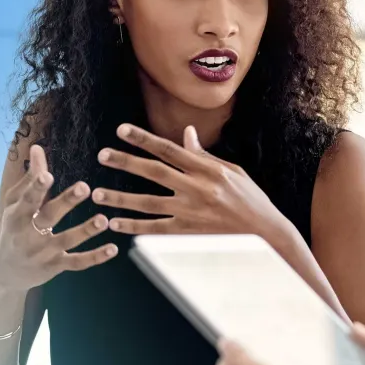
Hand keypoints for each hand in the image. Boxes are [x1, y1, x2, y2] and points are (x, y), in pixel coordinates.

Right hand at [0, 144, 117, 294]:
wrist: (4, 270)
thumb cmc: (13, 227)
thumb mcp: (16, 203)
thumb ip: (30, 178)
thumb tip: (37, 147)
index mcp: (17, 215)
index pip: (27, 199)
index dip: (37, 188)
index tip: (49, 175)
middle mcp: (28, 234)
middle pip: (48, 217)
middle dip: (66, 202)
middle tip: (85, 187)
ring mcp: (43, 252)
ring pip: (66, 240)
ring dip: (86, 230)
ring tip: (103, 220)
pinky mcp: (55, 266)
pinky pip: (77, 262)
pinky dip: (95, 257)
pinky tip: (113, 248)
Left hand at [93, 124, 291, 240]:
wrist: (267, 234)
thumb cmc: (251, 200)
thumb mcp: (232, 171)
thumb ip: (204, 155)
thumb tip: (186, 133)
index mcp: (207, 169)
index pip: (168, 149)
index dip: (143, 139)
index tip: (121, 130)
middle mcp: (196, 188)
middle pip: (153, 172)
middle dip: (125, 162)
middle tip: (102, 155)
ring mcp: (191, 212)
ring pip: (148, 203)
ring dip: (120, 198)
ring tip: (97, 195)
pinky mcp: (189, 234)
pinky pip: (156, 230)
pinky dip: (134, 227)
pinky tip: (116, 224)